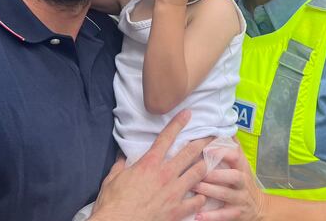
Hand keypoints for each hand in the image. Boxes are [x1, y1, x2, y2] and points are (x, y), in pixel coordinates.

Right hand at [89, 110, 207, 220]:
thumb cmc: (113, 204)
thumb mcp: (112, 179)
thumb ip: (120, 165)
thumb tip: (122, 156)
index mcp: (149, 164)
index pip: (166, 137)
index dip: (178, 123)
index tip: (188, 114)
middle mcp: (165, 174)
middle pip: (190, 152)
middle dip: (203, 141)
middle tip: (212, 135)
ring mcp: (174, 192)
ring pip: (198, 173)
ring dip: (205, 166)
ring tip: (211, 161)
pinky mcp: (177, 210)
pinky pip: (197, 200)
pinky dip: (201, 196)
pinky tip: (202, 194)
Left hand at [193, 145, 266, 220]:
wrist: (258, 207)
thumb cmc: (243, 181)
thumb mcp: (241, 163)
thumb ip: (233, 146)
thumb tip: (225, 126)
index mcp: (242, 167)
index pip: (236, 156)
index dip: (222, 152)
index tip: (206, 149)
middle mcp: (242, 182)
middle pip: (233, 176)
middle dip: (214, 174)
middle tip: (195, 170)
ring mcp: (240, 199)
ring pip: (225, 194)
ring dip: (209, 190)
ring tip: (193, 187)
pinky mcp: (236, 214)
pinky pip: (223, 215)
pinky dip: (210, 216)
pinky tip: (197, 215)